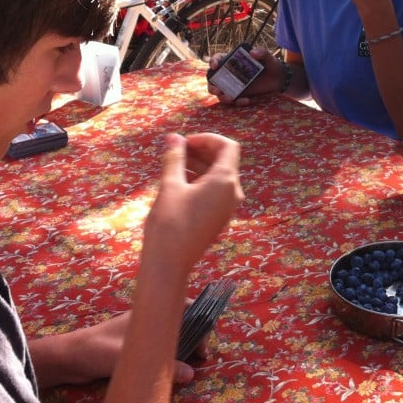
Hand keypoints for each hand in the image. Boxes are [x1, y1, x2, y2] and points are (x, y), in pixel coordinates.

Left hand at [31, 307, 201, 387]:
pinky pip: (160, 346)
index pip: (183, 304)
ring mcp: (141, 332)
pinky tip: (172, 368)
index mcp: (149, 312)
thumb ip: (160, 366)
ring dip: (183, 346)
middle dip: (195, 335)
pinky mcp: (134, 346)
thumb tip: (190, 373)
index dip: (200, 316)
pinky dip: (170, 354)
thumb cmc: (98, 349)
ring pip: (170, 334)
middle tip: (201, 356)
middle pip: (180, 321)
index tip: (205, 338)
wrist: (70, 358)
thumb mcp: (131, 358)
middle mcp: (148, 319)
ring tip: (191, 363)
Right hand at [142, 134, 242, 267]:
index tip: (184, 142)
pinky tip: (177, 181)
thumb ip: (175, 158)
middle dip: (200, 151)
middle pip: (223, 160)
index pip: (227, 147)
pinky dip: (199, 181)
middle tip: (175, 150)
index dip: (207, 139)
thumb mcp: (170, 185)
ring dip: (198, 165)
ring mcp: (227, 207)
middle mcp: (233, 193)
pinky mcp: (218, 218)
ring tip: (172, 163)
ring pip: (217, 176)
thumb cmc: (169, 223)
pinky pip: (214, 191)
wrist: (169, 265)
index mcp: (226, 181)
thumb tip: (174, 137)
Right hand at [206, 47, 281, 104]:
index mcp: (233, 60)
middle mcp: (229, 73)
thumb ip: (262, 52)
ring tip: (230, 98)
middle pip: (213, 79)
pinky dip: (237, 102)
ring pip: (220, 92)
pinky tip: (247, 100)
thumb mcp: (268, 57)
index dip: (213, 61)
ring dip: (222, 97)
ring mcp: (233, 85)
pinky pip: (233, 100)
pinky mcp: (240, 95)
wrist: (279, 79)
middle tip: (217, 90)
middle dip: (212, 86)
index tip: (215, 66)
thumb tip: (252, 53)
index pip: (218, 59)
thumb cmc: (271, 65)